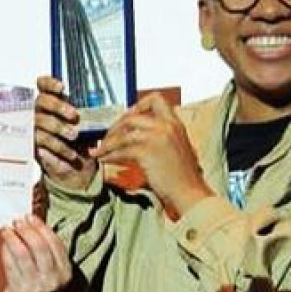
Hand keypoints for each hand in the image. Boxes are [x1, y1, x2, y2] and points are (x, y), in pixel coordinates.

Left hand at [0, 213, 71, 291]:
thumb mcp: (51, 270)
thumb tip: (31, 220)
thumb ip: (46, 249)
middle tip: (17, 221)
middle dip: (26, 230)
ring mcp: (36, 288)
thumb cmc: (39, 286)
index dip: (41, 227)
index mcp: (65, 273)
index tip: (30, 217)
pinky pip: (10, 265)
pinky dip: (6, 251)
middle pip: (38, 246)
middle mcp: (53, 281)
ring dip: (12, 237)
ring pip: (22, 254)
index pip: (54, 243)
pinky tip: (4, 244)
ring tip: (7, 229)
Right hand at [34, 76, 99, 193]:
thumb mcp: (87, 126)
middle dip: (57, 106)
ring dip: (58, 128)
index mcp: (52, 103)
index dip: (48, 83)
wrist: (75, 168)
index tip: (62, 87)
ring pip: (39, 122)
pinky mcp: (33, 146)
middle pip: (40, 101)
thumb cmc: (81, 142)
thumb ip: (88, 116)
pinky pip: (41, 143)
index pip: (42, 85)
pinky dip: (57, 147)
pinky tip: (70, 153)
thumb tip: (101, 110)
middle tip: (74, 115)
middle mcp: (39, 112)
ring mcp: (34, 129)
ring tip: (74, 136)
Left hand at [95, 92, 211, 217]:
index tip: (126, 117)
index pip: (155, 98)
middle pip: (132, 115)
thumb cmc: (183, 177)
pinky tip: (105, 160)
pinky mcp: (147, 151)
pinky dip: (109, 155)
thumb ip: (160, 137)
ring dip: (108, 143)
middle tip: (107, 138)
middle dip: (115, 126)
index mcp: (175, 123)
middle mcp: (167, 125)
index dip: (137, 105)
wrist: (190, 193)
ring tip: (100, 151)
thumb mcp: (176, 148)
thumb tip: (135, 136)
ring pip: (123, 133)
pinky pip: (121, 150)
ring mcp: (157, 137)